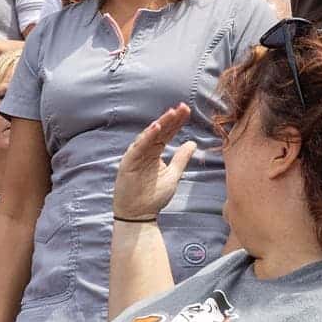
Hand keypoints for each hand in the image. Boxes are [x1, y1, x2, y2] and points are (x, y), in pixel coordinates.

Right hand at [113, 104, 196, 219]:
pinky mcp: (129, 163)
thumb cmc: (153, 196)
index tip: (187, 111)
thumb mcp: (173, 174)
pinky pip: (139, 147)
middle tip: (183, 107)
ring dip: (160, 124)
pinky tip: (156, 127)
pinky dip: (147, 137)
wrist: (139, 214)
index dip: (176, 123)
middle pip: (159, 131)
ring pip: (149, 136)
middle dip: (171, 119)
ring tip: (172, 113)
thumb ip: (181, 158)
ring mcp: (135, 156)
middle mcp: (144, 151)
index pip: (167, 134)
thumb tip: (193, 142)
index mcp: (154, 152)